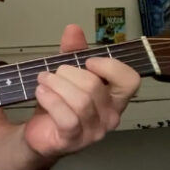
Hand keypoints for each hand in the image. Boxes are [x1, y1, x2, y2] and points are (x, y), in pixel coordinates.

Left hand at [23, 24, 139, 158]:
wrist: (39, 133)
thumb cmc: (59, 103)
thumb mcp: (67, 74)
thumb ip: (73, 52)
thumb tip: (73, 28)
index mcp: (114, 97)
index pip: (130, 80)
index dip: (109, 66)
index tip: (87, 61)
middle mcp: (110, 116)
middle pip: (94, 85)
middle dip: (67, 73)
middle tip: (51, 73)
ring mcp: (93, 131)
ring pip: (80, 100)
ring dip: (56, 84)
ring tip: (43, 81)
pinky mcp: (73, 140)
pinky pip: (66, 117)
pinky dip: (50, 99)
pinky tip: (41, 93)